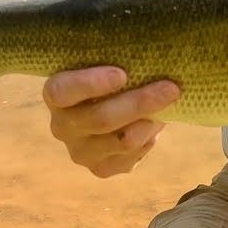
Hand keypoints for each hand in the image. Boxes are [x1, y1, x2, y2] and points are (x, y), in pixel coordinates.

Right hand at [43, 66, 179, 177]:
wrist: (115, 106)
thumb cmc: (114, 76)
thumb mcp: (109, 62)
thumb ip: (118, 59)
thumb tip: (151, 58)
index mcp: (56, 94)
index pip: (62, 91)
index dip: (90, 84)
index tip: (122, 74)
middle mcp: (62, 126)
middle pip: (100, 119)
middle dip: (140, 103)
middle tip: (171, 88)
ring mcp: (80, 152)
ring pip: (122, 141)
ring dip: (150, 122)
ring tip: (168, 106)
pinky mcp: (101, 169)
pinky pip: (131, 158)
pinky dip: (148, 140)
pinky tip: (153, 125)